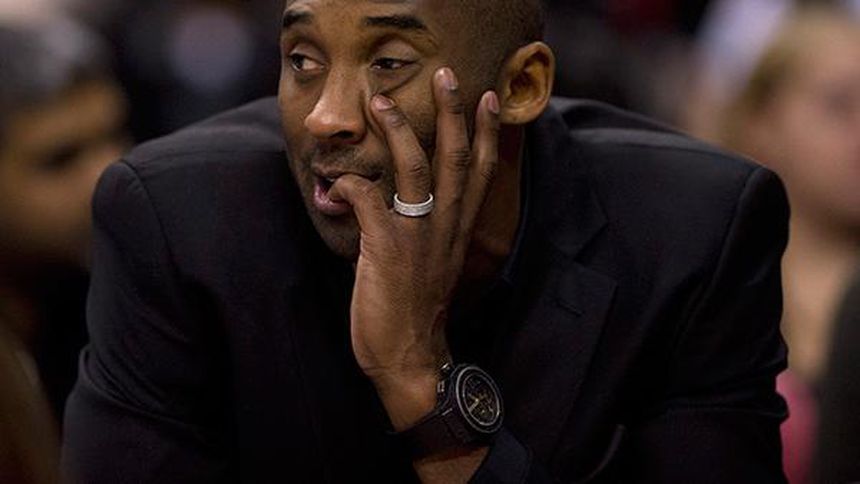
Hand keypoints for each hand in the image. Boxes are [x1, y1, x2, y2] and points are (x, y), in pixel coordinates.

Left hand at [329, 67, 499, 427]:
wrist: (409, 358)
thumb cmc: (412, 312)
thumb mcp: (426, 266)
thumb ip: (413, 230)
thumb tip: (378, 202)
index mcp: (457, 230)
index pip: (480, 173)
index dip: (486, 134)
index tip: (488, 99)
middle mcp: (445, 228)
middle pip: (457, 159)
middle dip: (453, 114)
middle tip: (449, 76)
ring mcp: (418, 236)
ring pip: (417, 170)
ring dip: (400, 131)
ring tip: (382, 100)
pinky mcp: (388, 248)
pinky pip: (368, 200)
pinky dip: (349, 184)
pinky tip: (334, 181)